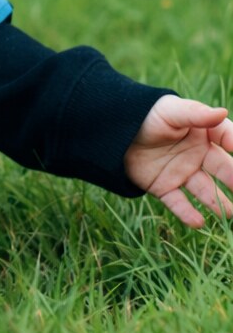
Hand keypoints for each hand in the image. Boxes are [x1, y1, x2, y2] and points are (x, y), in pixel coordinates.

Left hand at [123, 94, 232, 226]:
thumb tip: (221, 112)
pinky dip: (187, 213)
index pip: (227, 138)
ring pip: (205, 191)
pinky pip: (178, 202)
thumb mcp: (170, 111)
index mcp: (202, 133)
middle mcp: (196, 154)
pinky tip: (197, 222)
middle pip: (222, 169)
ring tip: (229, 213)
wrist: (111, 127)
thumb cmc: (145, 114)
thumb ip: (195, 114)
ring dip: (219, 203)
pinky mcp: (163, 186)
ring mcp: (181, 172)